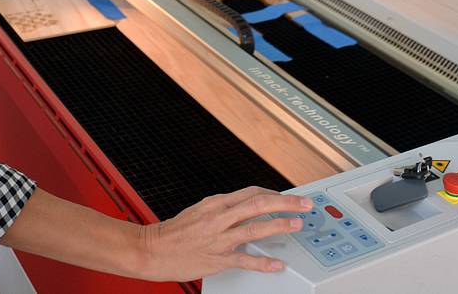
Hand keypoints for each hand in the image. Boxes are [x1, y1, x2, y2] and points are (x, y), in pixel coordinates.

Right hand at [136, 186, 312, 280]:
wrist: (153, 249)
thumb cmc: (176, 232)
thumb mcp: (201, 210)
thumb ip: (224, 208)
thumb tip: (246, 207)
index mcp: (216, 203)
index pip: (251, 192)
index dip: (274, 194)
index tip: (288, 198)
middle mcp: (219, 217)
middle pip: (257, 204)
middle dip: (285, 203)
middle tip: (304, 205)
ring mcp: (219, 238)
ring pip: (254, 228)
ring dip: (278, 226)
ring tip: (296, 225)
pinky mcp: (217, 259)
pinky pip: (244, 260)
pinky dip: (263, 263)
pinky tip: (277, 264)